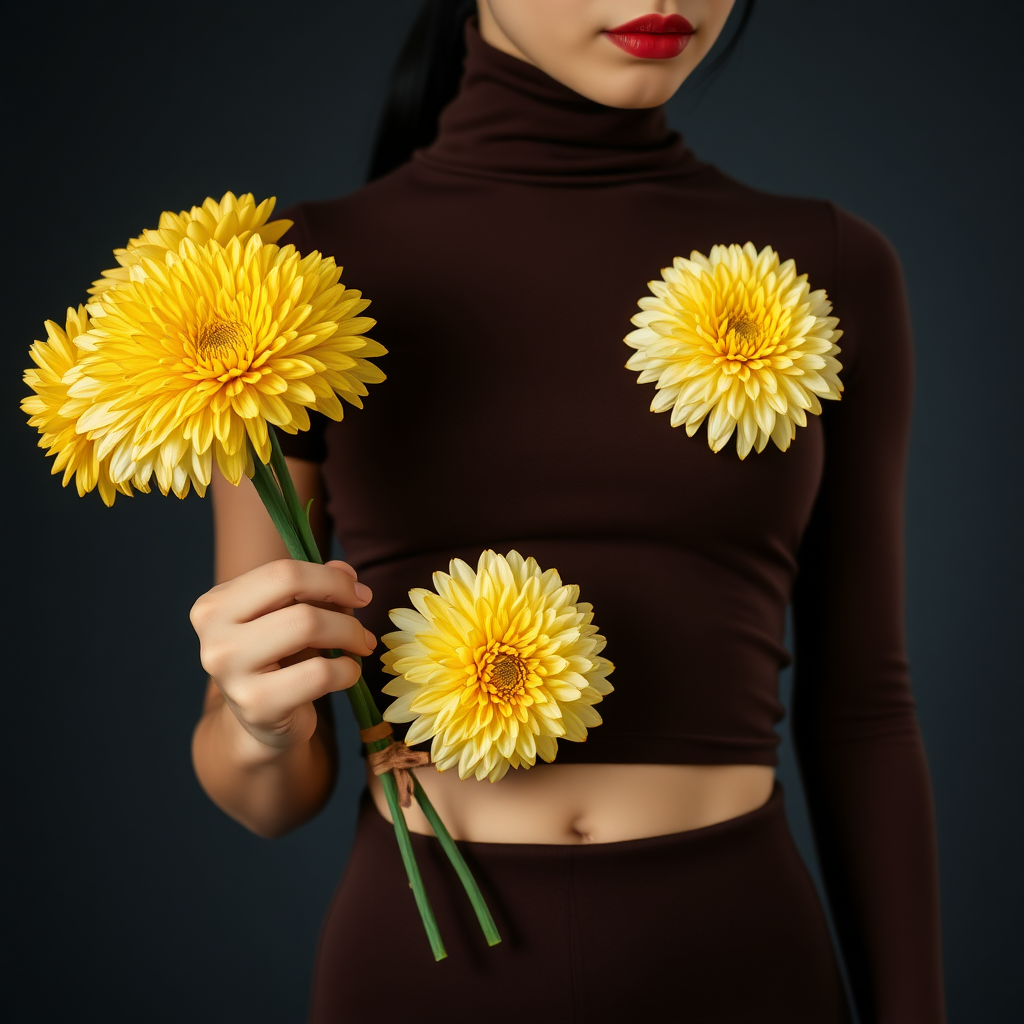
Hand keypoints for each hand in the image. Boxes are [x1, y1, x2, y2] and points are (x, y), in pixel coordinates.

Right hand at [190, 559, 374, 751]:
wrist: (262, 720)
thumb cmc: (280, 659)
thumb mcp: (293, 615)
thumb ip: (317, 587)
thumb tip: (346, 572)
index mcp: (215, 604)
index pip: (282, 572)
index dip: (331, 579)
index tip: (360, 592)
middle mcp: (214, 636)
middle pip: (297, 598)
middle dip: (345, 609)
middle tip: (364, 626)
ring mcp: (230, 673)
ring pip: (309, 627)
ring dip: (350, 635)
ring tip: (360, 646)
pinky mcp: (256, 706)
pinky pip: (320, 673)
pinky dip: (348, 670)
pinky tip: (347, 673)